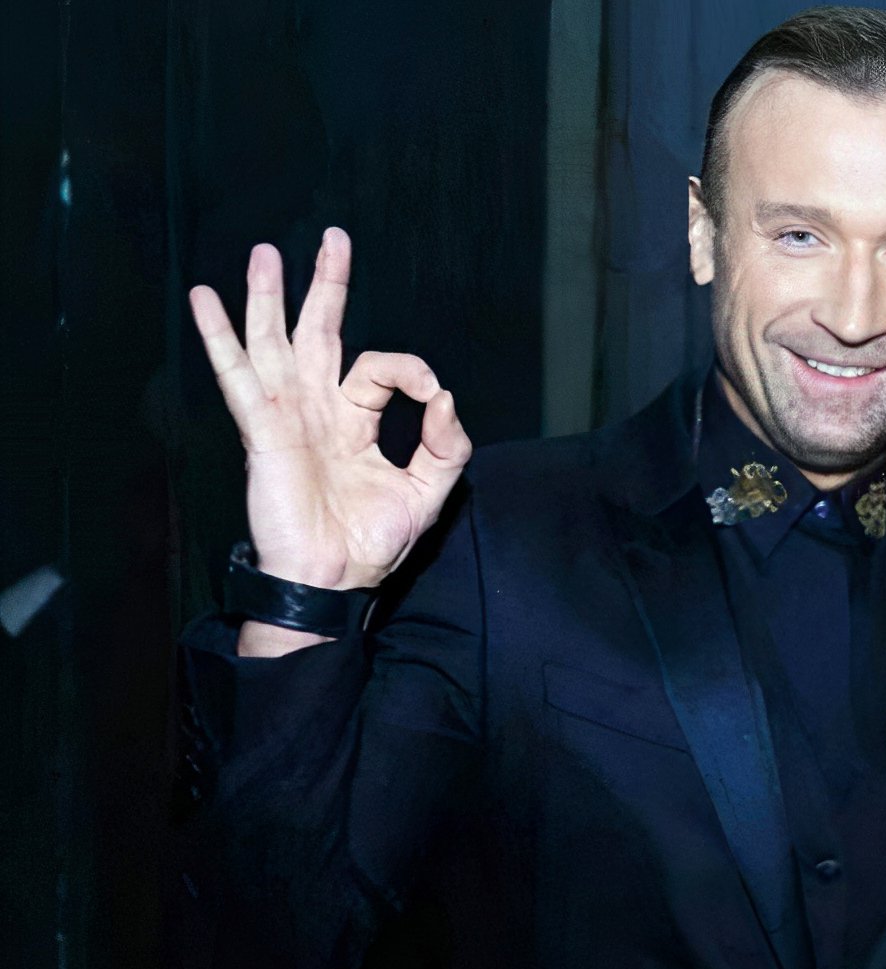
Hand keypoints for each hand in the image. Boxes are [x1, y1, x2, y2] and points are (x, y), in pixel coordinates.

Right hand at [190, 228, 471, 590]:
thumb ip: (446, 445)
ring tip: (263, 251)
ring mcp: (287, 416)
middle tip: (333, 239)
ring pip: (274, 341)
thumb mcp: (429, 491)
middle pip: (320, 332)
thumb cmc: (371, 543)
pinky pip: (238, 374)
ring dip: (269, 295)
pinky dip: (220, 336)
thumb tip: (445, 397)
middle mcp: (318, 410)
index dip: (412, 372)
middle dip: (327, 285)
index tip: (433, 397)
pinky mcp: (262, 429)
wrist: (333, 579)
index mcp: (355, 421)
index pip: (381, 369)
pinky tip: (206, 300)